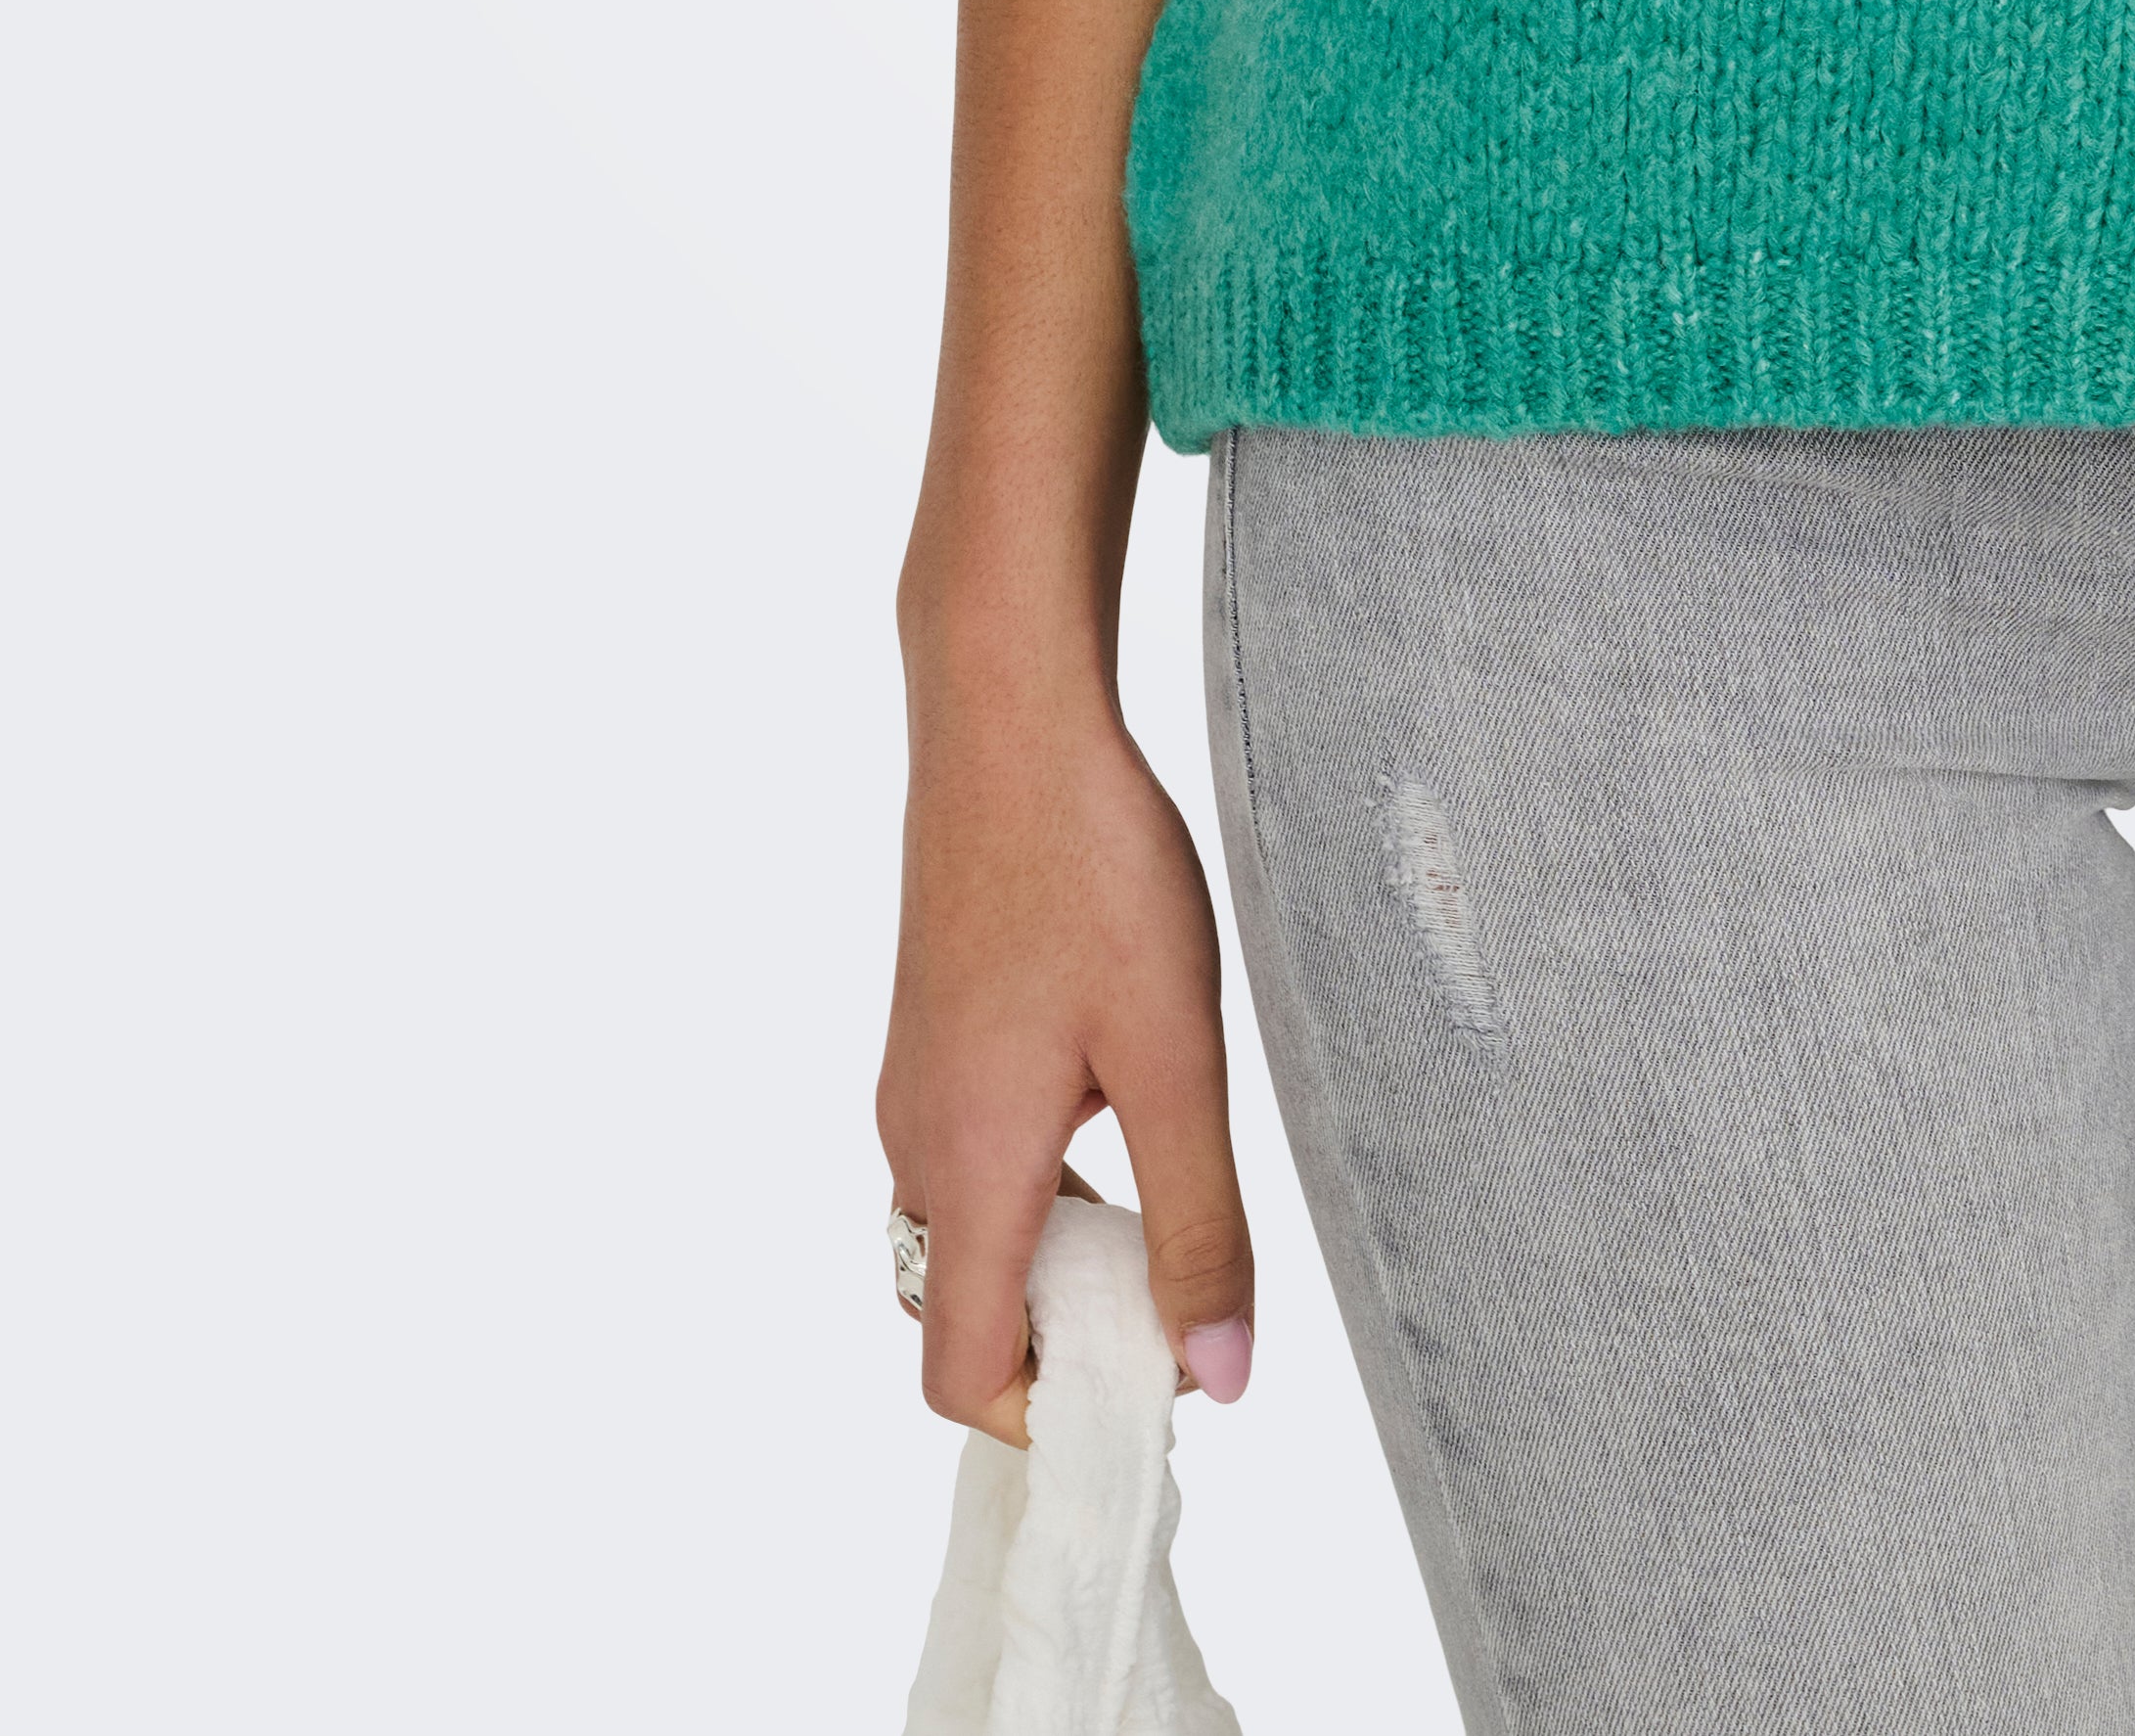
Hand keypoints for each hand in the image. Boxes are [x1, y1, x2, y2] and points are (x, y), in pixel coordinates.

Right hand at [878, 658, 1254, 1435]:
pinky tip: (1123, 1096)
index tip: (1147, 1386)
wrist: (1008, 717)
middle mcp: (915, 1144)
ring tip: (1168, 1186)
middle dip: (1061, 1338)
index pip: (960, 1377)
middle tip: (1176, 1288)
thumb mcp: (1175, 1057)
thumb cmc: (1093, 873)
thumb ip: (1199, 1223)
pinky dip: (1038, 1179)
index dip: (1047, 1417)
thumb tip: (1219, 1379)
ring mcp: (915, 1085)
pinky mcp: (933, 1034)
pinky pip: (970, 1159)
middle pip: (960, 1314)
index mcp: (966, 1171)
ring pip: (968, 1231)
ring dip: (1057, 1250)